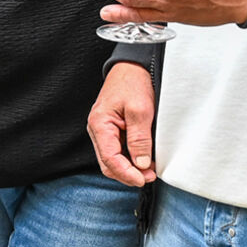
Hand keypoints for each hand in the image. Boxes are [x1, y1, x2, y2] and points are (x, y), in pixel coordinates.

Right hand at [88, 62, 155, 186]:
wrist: (132, 67)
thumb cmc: (133, 83)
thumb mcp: (140, 110)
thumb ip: (139, 139)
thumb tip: (140, 164)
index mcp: (99, 124)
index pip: (109, 159)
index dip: (126, 173)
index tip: (143, 179)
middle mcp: (97, 130)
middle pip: (108, 163)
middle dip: (128, 174)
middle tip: (149, 176)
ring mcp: (103, 130)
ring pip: (112, 159)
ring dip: (130, 168)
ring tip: (149, 169)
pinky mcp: (111, 130)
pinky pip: (117, 151)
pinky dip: (130, 159)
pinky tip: (143, 159)